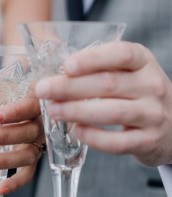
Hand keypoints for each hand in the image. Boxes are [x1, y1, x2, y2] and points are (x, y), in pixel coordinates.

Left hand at [0, 95, 44, 194]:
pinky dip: (15, 183)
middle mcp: (42, 125)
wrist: (35, 103)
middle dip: (3, 136)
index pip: (28, 108)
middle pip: (27, 133)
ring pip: (27, 155)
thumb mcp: (1, 96)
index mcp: (37, 103)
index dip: (13, 113)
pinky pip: (28, 173)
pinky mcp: (34, 159)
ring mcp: (39, 144)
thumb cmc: (17, 96)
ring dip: (3, 160)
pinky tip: (0, 189)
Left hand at [34, 41, 171, 165]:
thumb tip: (56, 73)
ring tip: (53, 111)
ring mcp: (152, 115)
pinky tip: (77, 132)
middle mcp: (152, 86)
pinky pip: (118, 142)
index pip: (121, 54)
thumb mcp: (130, 74)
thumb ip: (101, 71)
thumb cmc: (140, 96)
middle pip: (109, 84)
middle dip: (71, 87)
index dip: (93, 59)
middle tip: (43, 90)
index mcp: (144, 62)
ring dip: (78, 111)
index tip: (67, 65)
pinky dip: (95, 138)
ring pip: (112, 112)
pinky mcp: (148, 141)